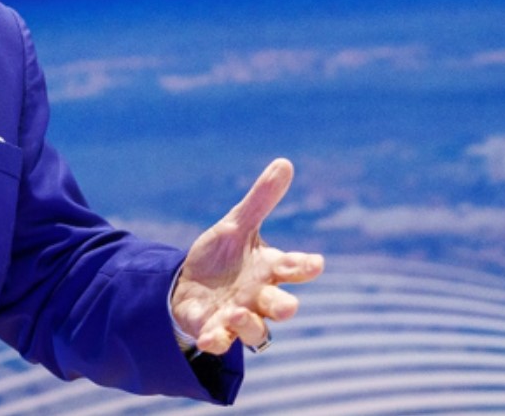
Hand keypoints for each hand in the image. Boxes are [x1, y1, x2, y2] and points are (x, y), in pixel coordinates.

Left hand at [171, 158, 324, 354]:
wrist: (189, 284)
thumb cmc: (223, 257)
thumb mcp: (237, 225)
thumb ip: (261, 201)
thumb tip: (284, 163)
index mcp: (269, 268)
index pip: (294, 268)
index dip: (305, 267)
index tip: (315, 263)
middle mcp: (259, 296)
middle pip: (281, 306)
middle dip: (284, 306)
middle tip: (287, 306)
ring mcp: (238, 316)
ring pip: (255, 331)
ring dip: (248, 324)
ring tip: (235, 312)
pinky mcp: (213, 330)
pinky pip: (220, 341)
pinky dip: (216, 341)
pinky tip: (208, 337)